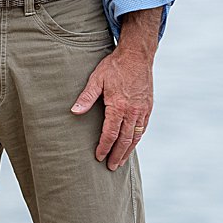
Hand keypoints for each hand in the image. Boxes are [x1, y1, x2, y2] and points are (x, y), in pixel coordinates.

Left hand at [69, 8, 158, 169]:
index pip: (110, 133)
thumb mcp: (97, 79)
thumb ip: (86, 97)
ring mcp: (142, 110)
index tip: (99, 157)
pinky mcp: (148, 107)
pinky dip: (137, 139)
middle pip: (125, 140)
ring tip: (121, 161)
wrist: (137, 55)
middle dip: (117, 155)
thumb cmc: (114, 66)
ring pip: (136, 136)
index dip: (104, 147)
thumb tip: (74, 112)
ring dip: (128, 150)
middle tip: (111, 167)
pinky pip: (143, 128)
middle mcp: (133, 111)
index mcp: (119, 106)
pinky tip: (132, 144)